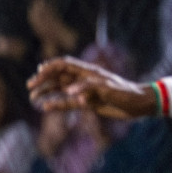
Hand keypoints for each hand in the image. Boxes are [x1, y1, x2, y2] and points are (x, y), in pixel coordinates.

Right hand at [28, 57, 156, 118]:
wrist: (140, 104)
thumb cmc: (127, 94)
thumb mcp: (109, 90)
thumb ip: (88, 89)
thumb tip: (69, 92)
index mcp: (88, 72)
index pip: (64, 65)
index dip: (50, 67)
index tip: (38, 73)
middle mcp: (83, 80)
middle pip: (58, 77)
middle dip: (43, 80)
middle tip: (30, 86)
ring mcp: (84, 91)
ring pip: (60, 89)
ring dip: (46, 91)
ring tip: (33, 97)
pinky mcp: (87, 103)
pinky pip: (67, 103)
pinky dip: (56, 104)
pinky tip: (45, 107)